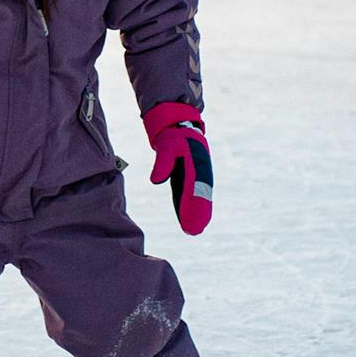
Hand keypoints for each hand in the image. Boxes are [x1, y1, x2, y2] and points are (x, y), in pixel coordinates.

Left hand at [143, 102, 212, 235]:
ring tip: (193, 230)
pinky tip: (186, 222)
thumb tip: (155, 180)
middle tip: (195, 230)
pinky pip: (187, 195)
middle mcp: (200, 172)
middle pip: (199, 195)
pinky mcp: (187, 179)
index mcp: (198, 163)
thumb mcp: (166, 145)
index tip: (194, 216)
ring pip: (195, 197)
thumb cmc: (172, 136)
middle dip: (198, 213)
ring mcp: (195, 176)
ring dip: (195, 213)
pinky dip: (187, 207)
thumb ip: (162, 162)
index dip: (195, 204)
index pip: (197, 187)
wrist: (178, 126)